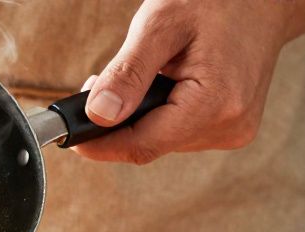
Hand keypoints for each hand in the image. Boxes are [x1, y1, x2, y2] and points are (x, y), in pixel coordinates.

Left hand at [73, 0, 301, 164]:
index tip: (70, 135)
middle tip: (98, 84)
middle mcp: (229, 127)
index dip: (100, 144)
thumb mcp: (161, 24)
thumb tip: (98, 115)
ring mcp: (234, 131)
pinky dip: (162, 113)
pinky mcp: (232, 128)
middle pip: (151, 144)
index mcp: (215, 104)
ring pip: (163, 140)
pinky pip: (180, 132)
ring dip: (140, 116)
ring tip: (142, 74)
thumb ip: (128, 72)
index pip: (142, 145)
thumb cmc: (216, 1)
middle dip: (118, 122)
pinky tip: (165, 84)